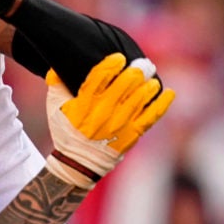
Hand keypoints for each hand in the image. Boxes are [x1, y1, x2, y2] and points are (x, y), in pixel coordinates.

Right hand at [42, 54, 175, 186]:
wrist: (78, 165)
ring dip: (148, 85)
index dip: (111, 65)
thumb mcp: (54, 109)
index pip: (99, 78)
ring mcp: (119, 125)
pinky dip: (162, 104)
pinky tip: (168, 92)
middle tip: (142, 64)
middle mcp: (102, 113)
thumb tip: (57, 66)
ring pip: (139, 98)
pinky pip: (151, 117)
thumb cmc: (66, 132)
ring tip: (151, 76)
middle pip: (124, 85)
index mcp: (83, 105)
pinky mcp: (132, 135)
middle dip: (136, 71)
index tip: (119, 58)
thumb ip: (56, 85)